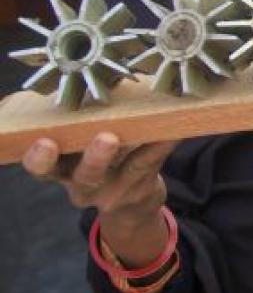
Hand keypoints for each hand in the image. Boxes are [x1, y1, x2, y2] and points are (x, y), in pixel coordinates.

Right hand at [22, 133, 176, 265]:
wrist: (129, 208)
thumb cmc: (98, 165)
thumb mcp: (76, 156)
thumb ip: (75, 131)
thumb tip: (83, 85)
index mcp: (62, 171)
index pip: (43, 169)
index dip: (39, 159)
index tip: (44, 143)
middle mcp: (85, 185)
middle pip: (86, 175)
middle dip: (95, 158)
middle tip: (106, 138)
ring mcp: (117, 189)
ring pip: (126, 171)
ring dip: (140, 151)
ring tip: (142, 133)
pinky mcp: (143, 186)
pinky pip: (152, 163)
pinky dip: (162, 145)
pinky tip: (173, 131)